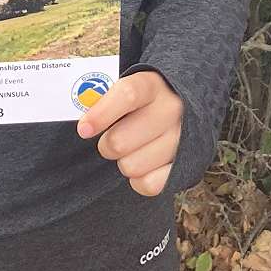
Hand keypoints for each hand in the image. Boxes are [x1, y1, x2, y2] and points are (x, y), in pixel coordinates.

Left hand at [78, 69, 183, 196]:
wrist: (182, 106)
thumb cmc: (143, 100)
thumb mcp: (128, 86)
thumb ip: (105, 99)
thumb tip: (85, 125)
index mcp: (154, 85)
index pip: (127, 96)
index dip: (101, 114)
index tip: (83, 130)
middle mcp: (172, 109)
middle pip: (120, 142)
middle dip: (107, 144)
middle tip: (113, 138)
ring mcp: (182, 139)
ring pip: (131, 166)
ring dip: (124, 161)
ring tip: (134, 149)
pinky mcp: (186, 165)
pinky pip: (148, 185)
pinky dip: (139, 180)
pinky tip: (144, 164)